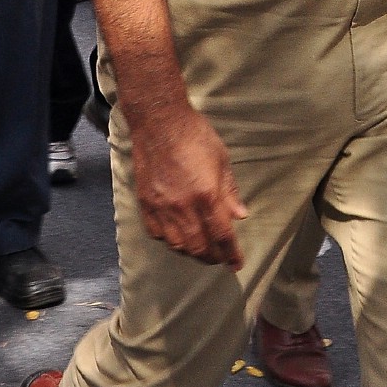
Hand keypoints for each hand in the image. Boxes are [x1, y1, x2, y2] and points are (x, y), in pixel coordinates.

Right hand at [130, 105, 247, 270]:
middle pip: (199, 246)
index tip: (236, 265)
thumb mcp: (221, 159)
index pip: (222, 235)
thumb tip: (240, 215)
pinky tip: (177, 237)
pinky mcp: (145, 203)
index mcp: (206, 194)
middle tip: (220, 258)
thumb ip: (229, 191)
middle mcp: (183, 206)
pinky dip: (169, 241)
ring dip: (192, 252)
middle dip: (213, 257)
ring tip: (201, 251)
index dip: (231, 254)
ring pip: (177, 245)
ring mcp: (161, 206)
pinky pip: (157, 234)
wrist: (158, 121)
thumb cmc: (194, 135)